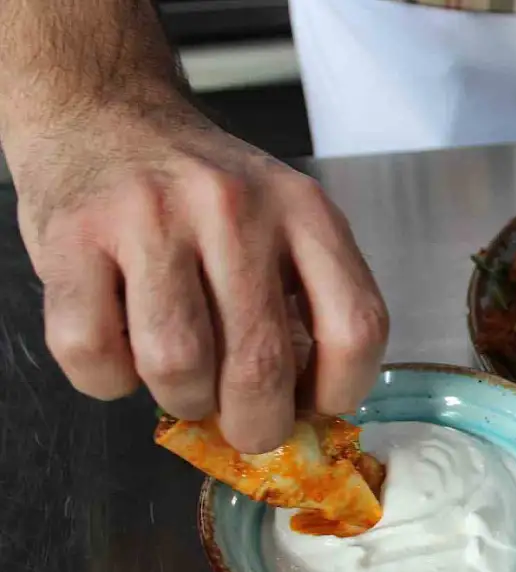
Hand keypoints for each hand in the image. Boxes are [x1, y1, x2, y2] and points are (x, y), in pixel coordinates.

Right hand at [7, 103, 388, 452]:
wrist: (107, 115)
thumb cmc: (206, 192)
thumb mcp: (284, 221)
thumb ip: (308, 301)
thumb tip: (309, 411)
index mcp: (304, 209)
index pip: (355, 326)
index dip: (342, 390)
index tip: (318, 409)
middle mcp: (234, 208)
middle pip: (261, 366)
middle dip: (256, 425)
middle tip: (245, 425)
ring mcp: (150, 218)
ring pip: (177, 368)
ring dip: (182, 400)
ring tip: (183, 378)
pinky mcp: (73, 238)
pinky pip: (93, 355)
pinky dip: (109, 380)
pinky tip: (122, 349)